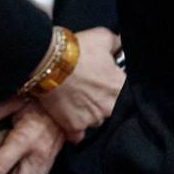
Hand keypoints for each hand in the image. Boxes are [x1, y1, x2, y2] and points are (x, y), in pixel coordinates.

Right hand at [0, 27, 123, 141]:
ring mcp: (92, 119)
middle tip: (89, 91)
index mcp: (120, 88)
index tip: (106, 84)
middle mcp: (110, 107)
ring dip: (88, 113)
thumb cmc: (77, 49)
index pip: (125, 94)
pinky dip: (75, 130)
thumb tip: (122, 43)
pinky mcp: (74, 126)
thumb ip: (117, 42)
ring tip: (76, 101)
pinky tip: (70, 119)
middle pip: (110, 109)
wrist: (48, 62)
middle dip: (102, 102)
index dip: (114, 88)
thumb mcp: (101, 37)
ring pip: (95, 121)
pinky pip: (78, 136)